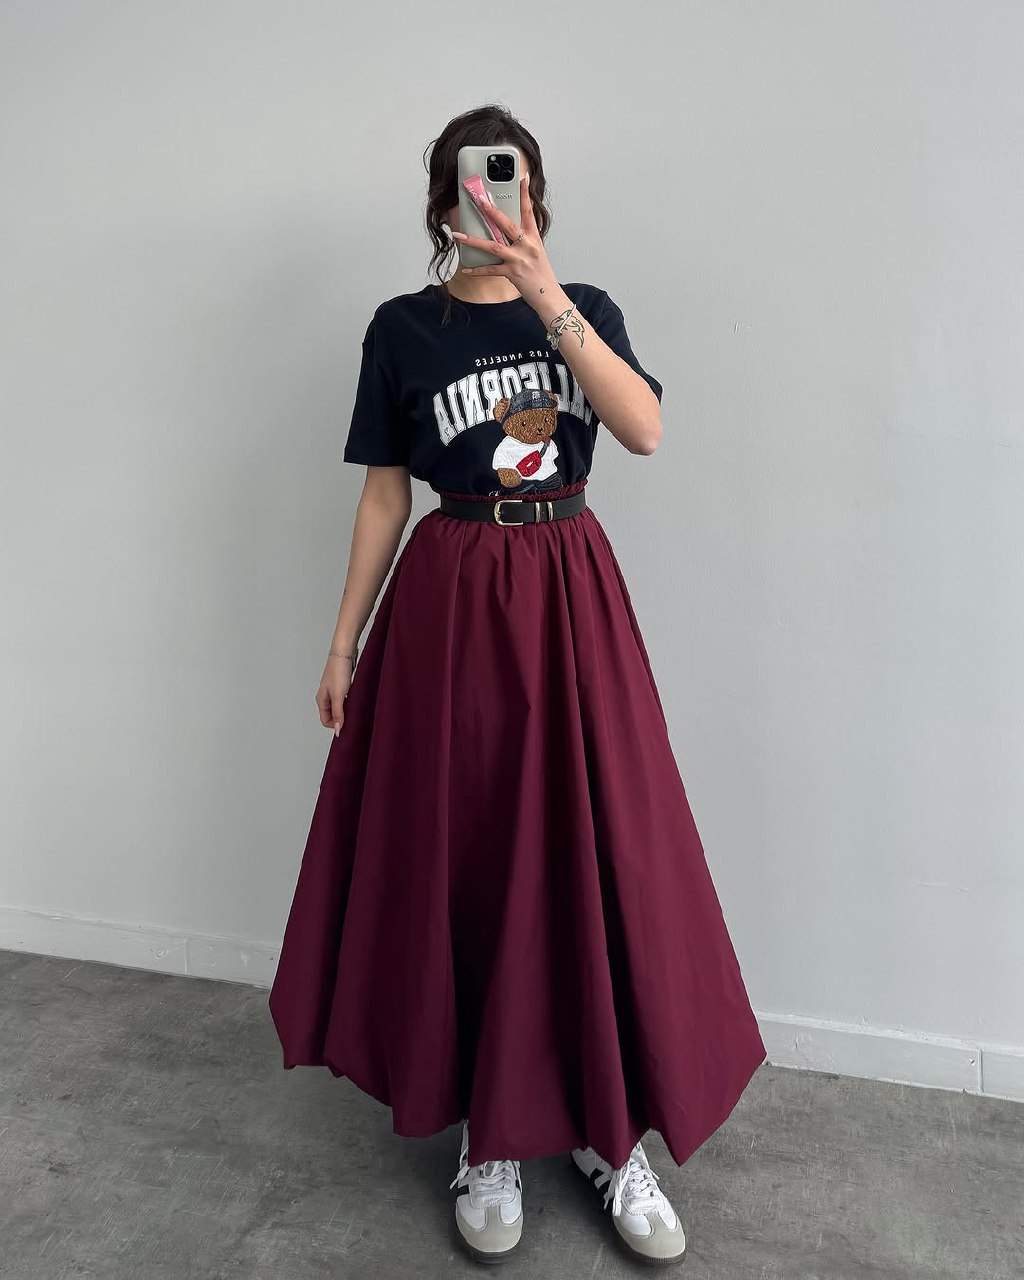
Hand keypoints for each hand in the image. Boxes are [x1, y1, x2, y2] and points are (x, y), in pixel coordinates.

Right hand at [316, 652, 354, 735]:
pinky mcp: (341, 685)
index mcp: (321, 700)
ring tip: (355, 705)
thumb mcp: (338, 695)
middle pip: (332, 714)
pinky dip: (350, 701)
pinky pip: (344, 698)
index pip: (325, 720)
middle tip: (353, 715)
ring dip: (346, 709)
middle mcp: (325, 696)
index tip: (347, 723)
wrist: (344, 652)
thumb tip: (337, 730)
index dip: (335, 724)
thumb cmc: (338, 671)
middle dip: (341, 717)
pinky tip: (356, 698)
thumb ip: (338, 713)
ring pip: (339, 706)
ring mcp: (333, 690)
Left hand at [451, 176, 558, 307]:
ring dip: (474, 240)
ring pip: (494, 246)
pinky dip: (478, 270)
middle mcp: (527, 246)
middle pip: (507, 224)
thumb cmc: (542, 275)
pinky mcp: (513, 274)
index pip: (529, 211)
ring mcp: (519, 259)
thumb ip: (523, 241)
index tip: (522, 178)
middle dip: (491, 210)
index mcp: (534, 238)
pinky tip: (467, 269)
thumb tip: (508, 233)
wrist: (549, 296)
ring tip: (458, 235)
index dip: (525, 194)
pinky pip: (491, 270)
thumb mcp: (536, 253)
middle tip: (478, 199)